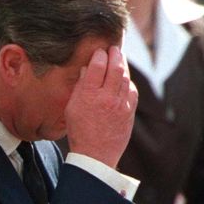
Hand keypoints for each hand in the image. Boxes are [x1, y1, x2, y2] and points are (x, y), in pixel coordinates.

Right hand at [64, 45, 136, 168]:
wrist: (95, 155)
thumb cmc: (79, 132)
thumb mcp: (71, 108)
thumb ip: (80, 87)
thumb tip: (88, 69)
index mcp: (88, 96)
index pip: (98, 65)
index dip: (100, 55)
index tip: (99, 51)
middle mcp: (106, 98)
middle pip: (115, 67)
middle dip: (115, 54)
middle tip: (113, 48)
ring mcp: (120, 104)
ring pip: (125, 77)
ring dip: (123, 65)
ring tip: (119, 59)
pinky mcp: (129, 111)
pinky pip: (131, 90)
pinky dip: (128, 81)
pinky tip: (124, 79)